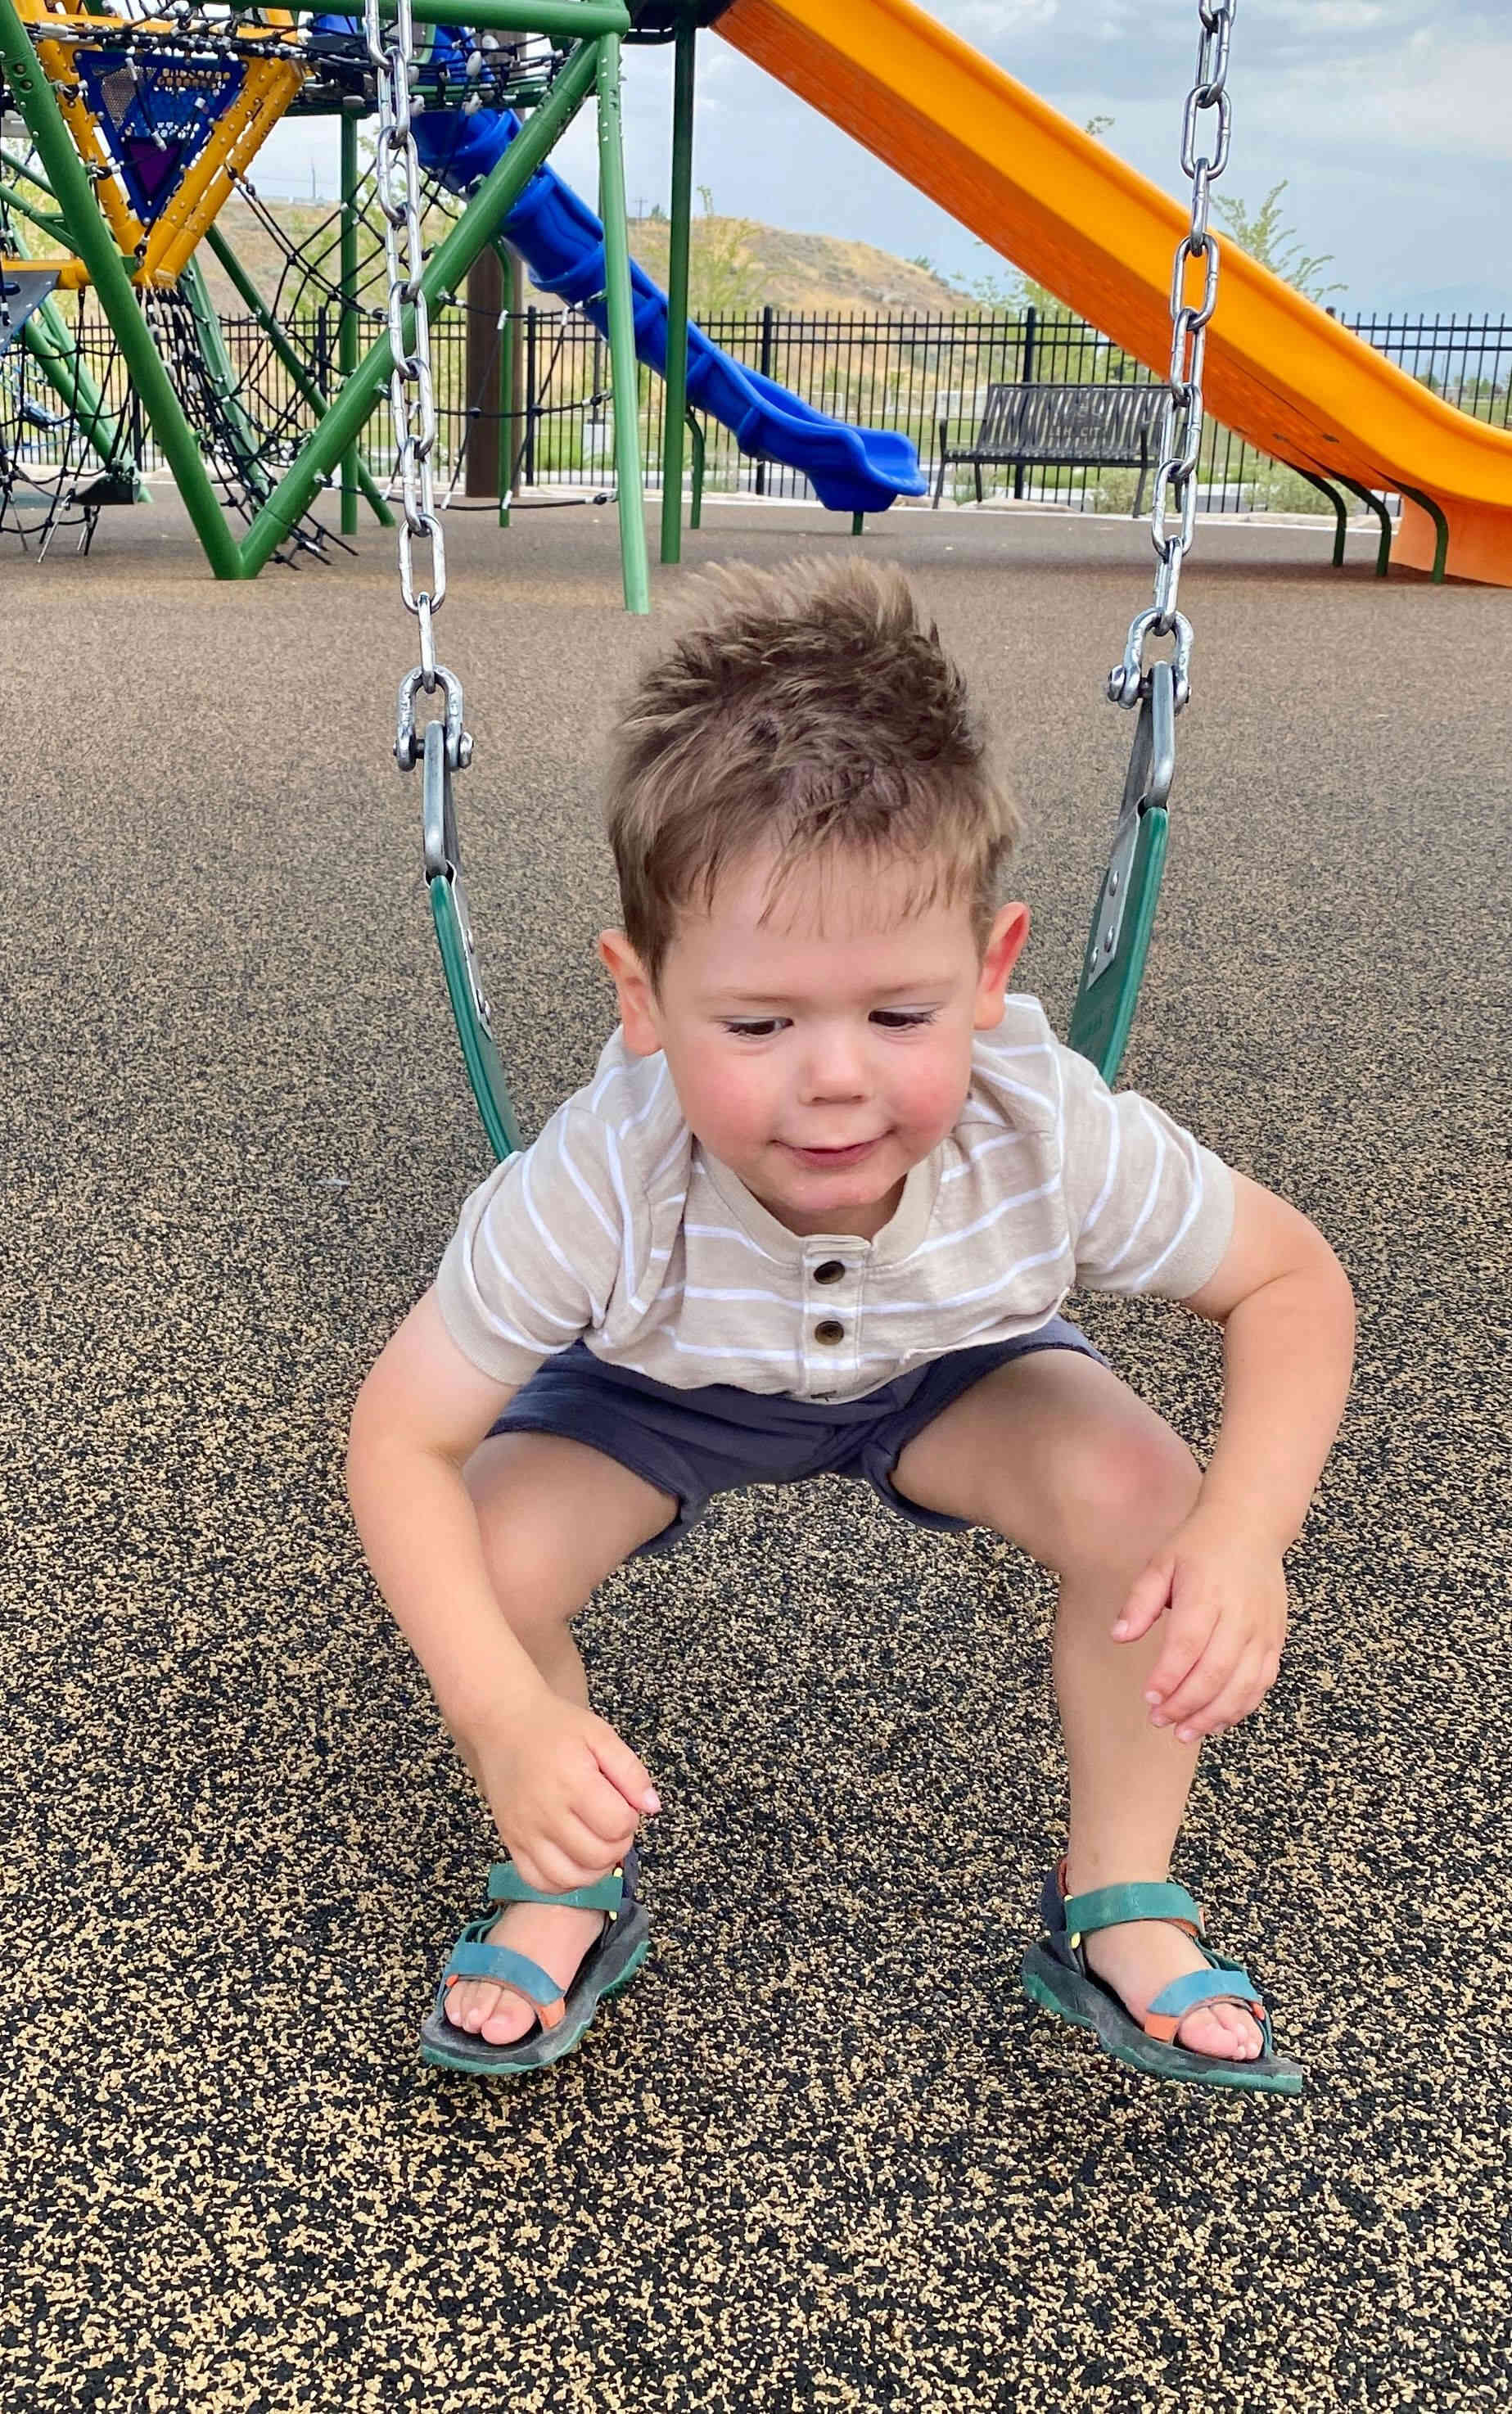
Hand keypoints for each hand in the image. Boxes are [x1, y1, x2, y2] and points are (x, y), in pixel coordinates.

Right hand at [467, 1692, 659, 1893]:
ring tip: (596, 1843)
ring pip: (570, 1878)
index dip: (630, 1819)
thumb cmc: (555, 1728)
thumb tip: (652, 1807)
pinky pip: (539, 1881)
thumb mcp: (600, 1735)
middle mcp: (546, 1812)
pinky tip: (573, 1860)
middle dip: (617, 1844)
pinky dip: (563, 1881)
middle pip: (597, 1856)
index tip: (622, 1803)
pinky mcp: (510, 1842)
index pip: (617, 1825)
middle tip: (611, 1822)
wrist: (503, 1725)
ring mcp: (524, 1832)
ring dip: (594, 1868)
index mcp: (573, 1781)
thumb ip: (631, 1771)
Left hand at [1112, 1507, 1287, 1742]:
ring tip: (1184, 1733)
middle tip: (1159, 1721)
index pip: (1188, 1645)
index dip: (1169, 1676)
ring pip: (1242, 1685)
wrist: (1251, 1526)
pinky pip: (1262, 1682)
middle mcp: (1240, 1615)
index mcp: (1207, 1593)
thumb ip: (1140, 1602)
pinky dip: (1241, 1707)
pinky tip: (1217, 1722)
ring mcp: (1262, 1630)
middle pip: (1215, 1672)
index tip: (1148, 1697)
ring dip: (1213, 1715)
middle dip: (1186, 1705)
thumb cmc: (1199, 1546)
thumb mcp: (1160, 1563)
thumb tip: (1119, 1636)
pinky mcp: (1275, 1639)